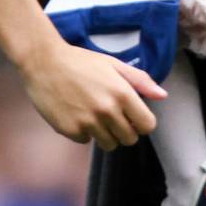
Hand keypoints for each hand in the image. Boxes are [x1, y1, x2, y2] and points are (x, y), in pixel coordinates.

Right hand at [19, 40, 164, 149]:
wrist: (43, 61)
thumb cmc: (80, 60)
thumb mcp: (112, 64)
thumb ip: (139, 80)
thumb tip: (162, 96)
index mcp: (121, 93)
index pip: (147, 125)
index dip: (142, 122)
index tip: (133, 116)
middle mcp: (107, 110)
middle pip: (129, 138)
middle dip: (124, 129)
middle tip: (111, 114)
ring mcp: (88, 122)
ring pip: (109, 144)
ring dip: (105, 133)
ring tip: (93, 113)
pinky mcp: (70, 130)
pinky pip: (86, 141)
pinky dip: (84, 131)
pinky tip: (76, 112)